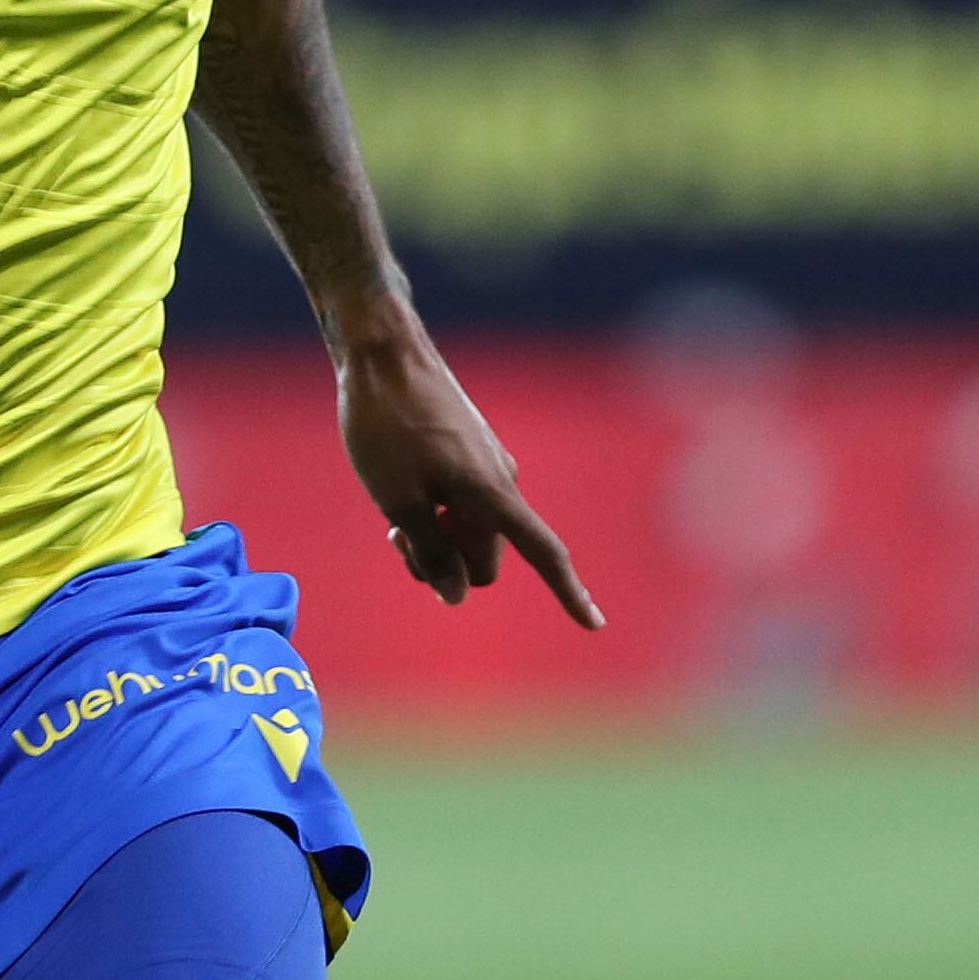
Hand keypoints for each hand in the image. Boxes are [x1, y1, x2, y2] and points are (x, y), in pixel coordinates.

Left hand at [335, 320, 600, 626]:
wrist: (382, 352)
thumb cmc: (385, 425)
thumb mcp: (397, 499)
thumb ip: (429, 553)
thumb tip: (455, 596)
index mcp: (492, 494)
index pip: (544, 553)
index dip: (568, 593)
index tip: (595, 627)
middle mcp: (502, 482)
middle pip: (487, 559)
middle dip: (448, 566)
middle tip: (398, 540)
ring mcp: (488, 466)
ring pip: (472, 534)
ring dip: (437, 541)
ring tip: (392, 520)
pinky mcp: (470, 453)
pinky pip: (464, 505)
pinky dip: (438, 515)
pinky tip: (400, 495)